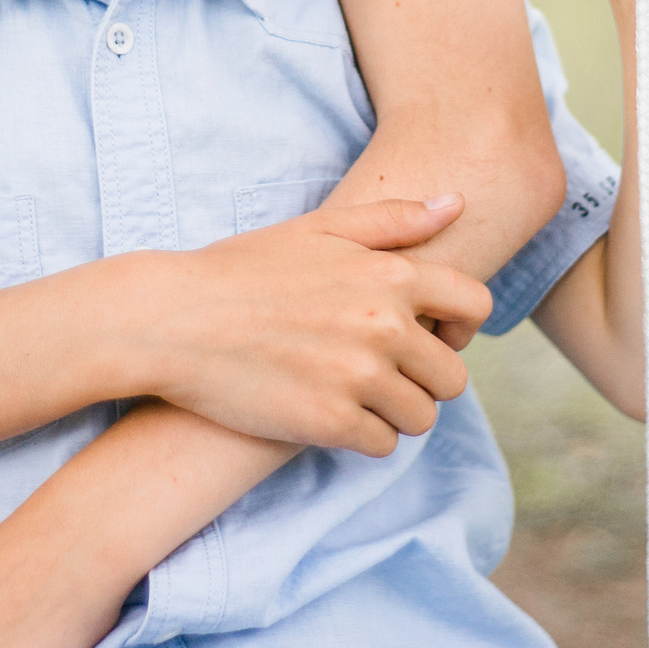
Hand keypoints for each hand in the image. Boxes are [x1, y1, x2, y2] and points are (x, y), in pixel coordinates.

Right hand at [132, 196, 490, 455]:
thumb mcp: (318, 228)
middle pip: (451, 376)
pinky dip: (362, 437)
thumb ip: (393, 219)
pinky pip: (382, 445)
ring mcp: (359, 377)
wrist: (173, 319)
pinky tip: (329, 414)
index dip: (459, 326)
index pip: (474, 306)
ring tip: (352, 395)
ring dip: (393, 412)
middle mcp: (384, 325)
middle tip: (382, 374)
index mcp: (389, 274)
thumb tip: (458, 202)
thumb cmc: (242, 269)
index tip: (432, 335)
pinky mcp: (331, 423)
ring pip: (420, 416)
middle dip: (424, 379)